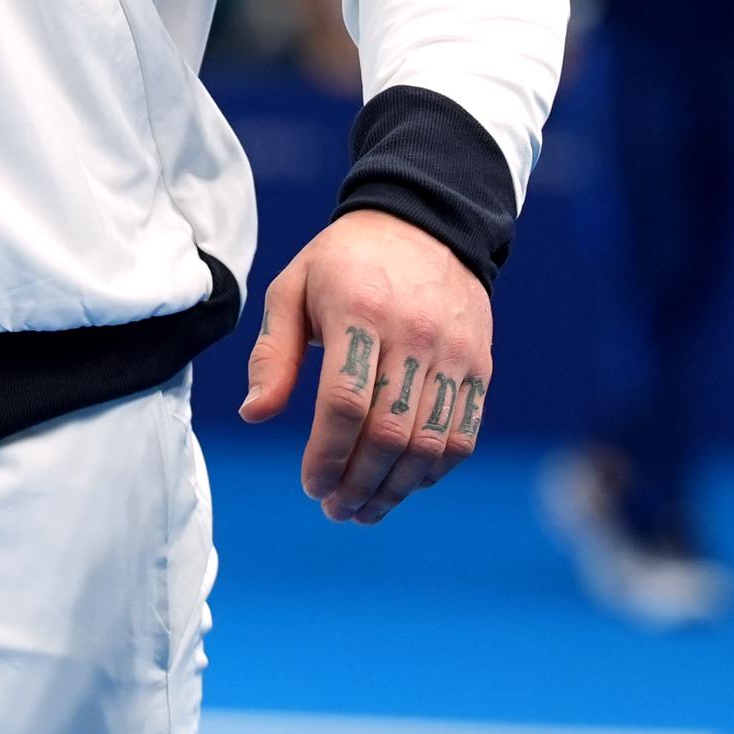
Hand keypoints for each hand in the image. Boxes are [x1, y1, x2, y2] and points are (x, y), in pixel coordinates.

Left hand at [238, 209, 491, 524]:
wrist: (424, 224)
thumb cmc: (345, 262)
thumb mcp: (292, 287)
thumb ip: (273, 353)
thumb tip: (254, 414)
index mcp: (360, 311)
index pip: (345, 403)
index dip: (327, 455)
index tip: (309, 484)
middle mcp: (414, 335)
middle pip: (390, 433)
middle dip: (358, 484)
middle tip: (333, 509)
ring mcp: (454, 354)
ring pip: (430, 444)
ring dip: (395, 490)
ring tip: (364, 509)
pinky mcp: (479, 367)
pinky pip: (462, 435)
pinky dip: (433, 470)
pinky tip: (404, 484)